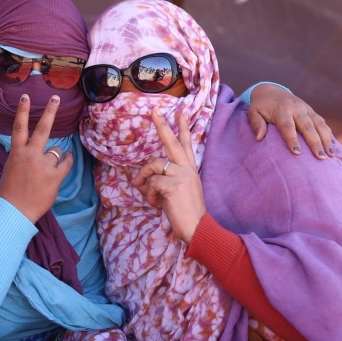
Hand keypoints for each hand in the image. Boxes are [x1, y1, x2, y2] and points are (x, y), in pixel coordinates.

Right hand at [0, 94, 73, 223]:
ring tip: (46, 170)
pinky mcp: (55, 177)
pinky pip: (66, 163)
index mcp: (17, 153)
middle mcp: (31, 155)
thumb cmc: (10, 191)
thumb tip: (38, 149)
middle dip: (50, 111)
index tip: (26, 97)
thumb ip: (23, 156)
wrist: (14, 212)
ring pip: (56, 151)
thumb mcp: (11, 168)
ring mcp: (44, 165)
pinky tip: (66, 161)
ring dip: (54, 157)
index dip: (22, 111)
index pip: (19, 127)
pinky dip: (67, 161)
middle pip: (43, 128)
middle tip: (56, 98)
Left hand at [133, 108, 205, 243]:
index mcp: (191, 170)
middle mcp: (188, 169)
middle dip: (162, 126)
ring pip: (154, 165)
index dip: (183, 129)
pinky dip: (149, 194)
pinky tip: (155, 204)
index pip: (187, 146)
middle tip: (154, 111)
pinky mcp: (173, 185)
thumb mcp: (181, 192)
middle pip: (173, 143)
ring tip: (144, 191)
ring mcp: (181, 175)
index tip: (180, 114)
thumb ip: (169, 181)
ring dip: (144, 178)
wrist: (198, 228)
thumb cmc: (188, 214)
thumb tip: (149, 180)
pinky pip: (152, 183)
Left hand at [248, 84, 333, 158]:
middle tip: (320, 157)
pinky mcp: (312, 111)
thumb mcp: (253, 112)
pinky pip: (322, 123)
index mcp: (281, 109)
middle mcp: (296, 108)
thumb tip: (259, 137)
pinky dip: (328, 134)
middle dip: (315, 142)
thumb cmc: (261, 106)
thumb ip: (256, 124)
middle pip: (307, 126)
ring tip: (330, 155)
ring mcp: (306, 109)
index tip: (297, 153)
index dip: (292, 139)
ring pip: (319, 124)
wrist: (272, 91)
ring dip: (326, 139)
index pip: (287, 126)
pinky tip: (331, 148)